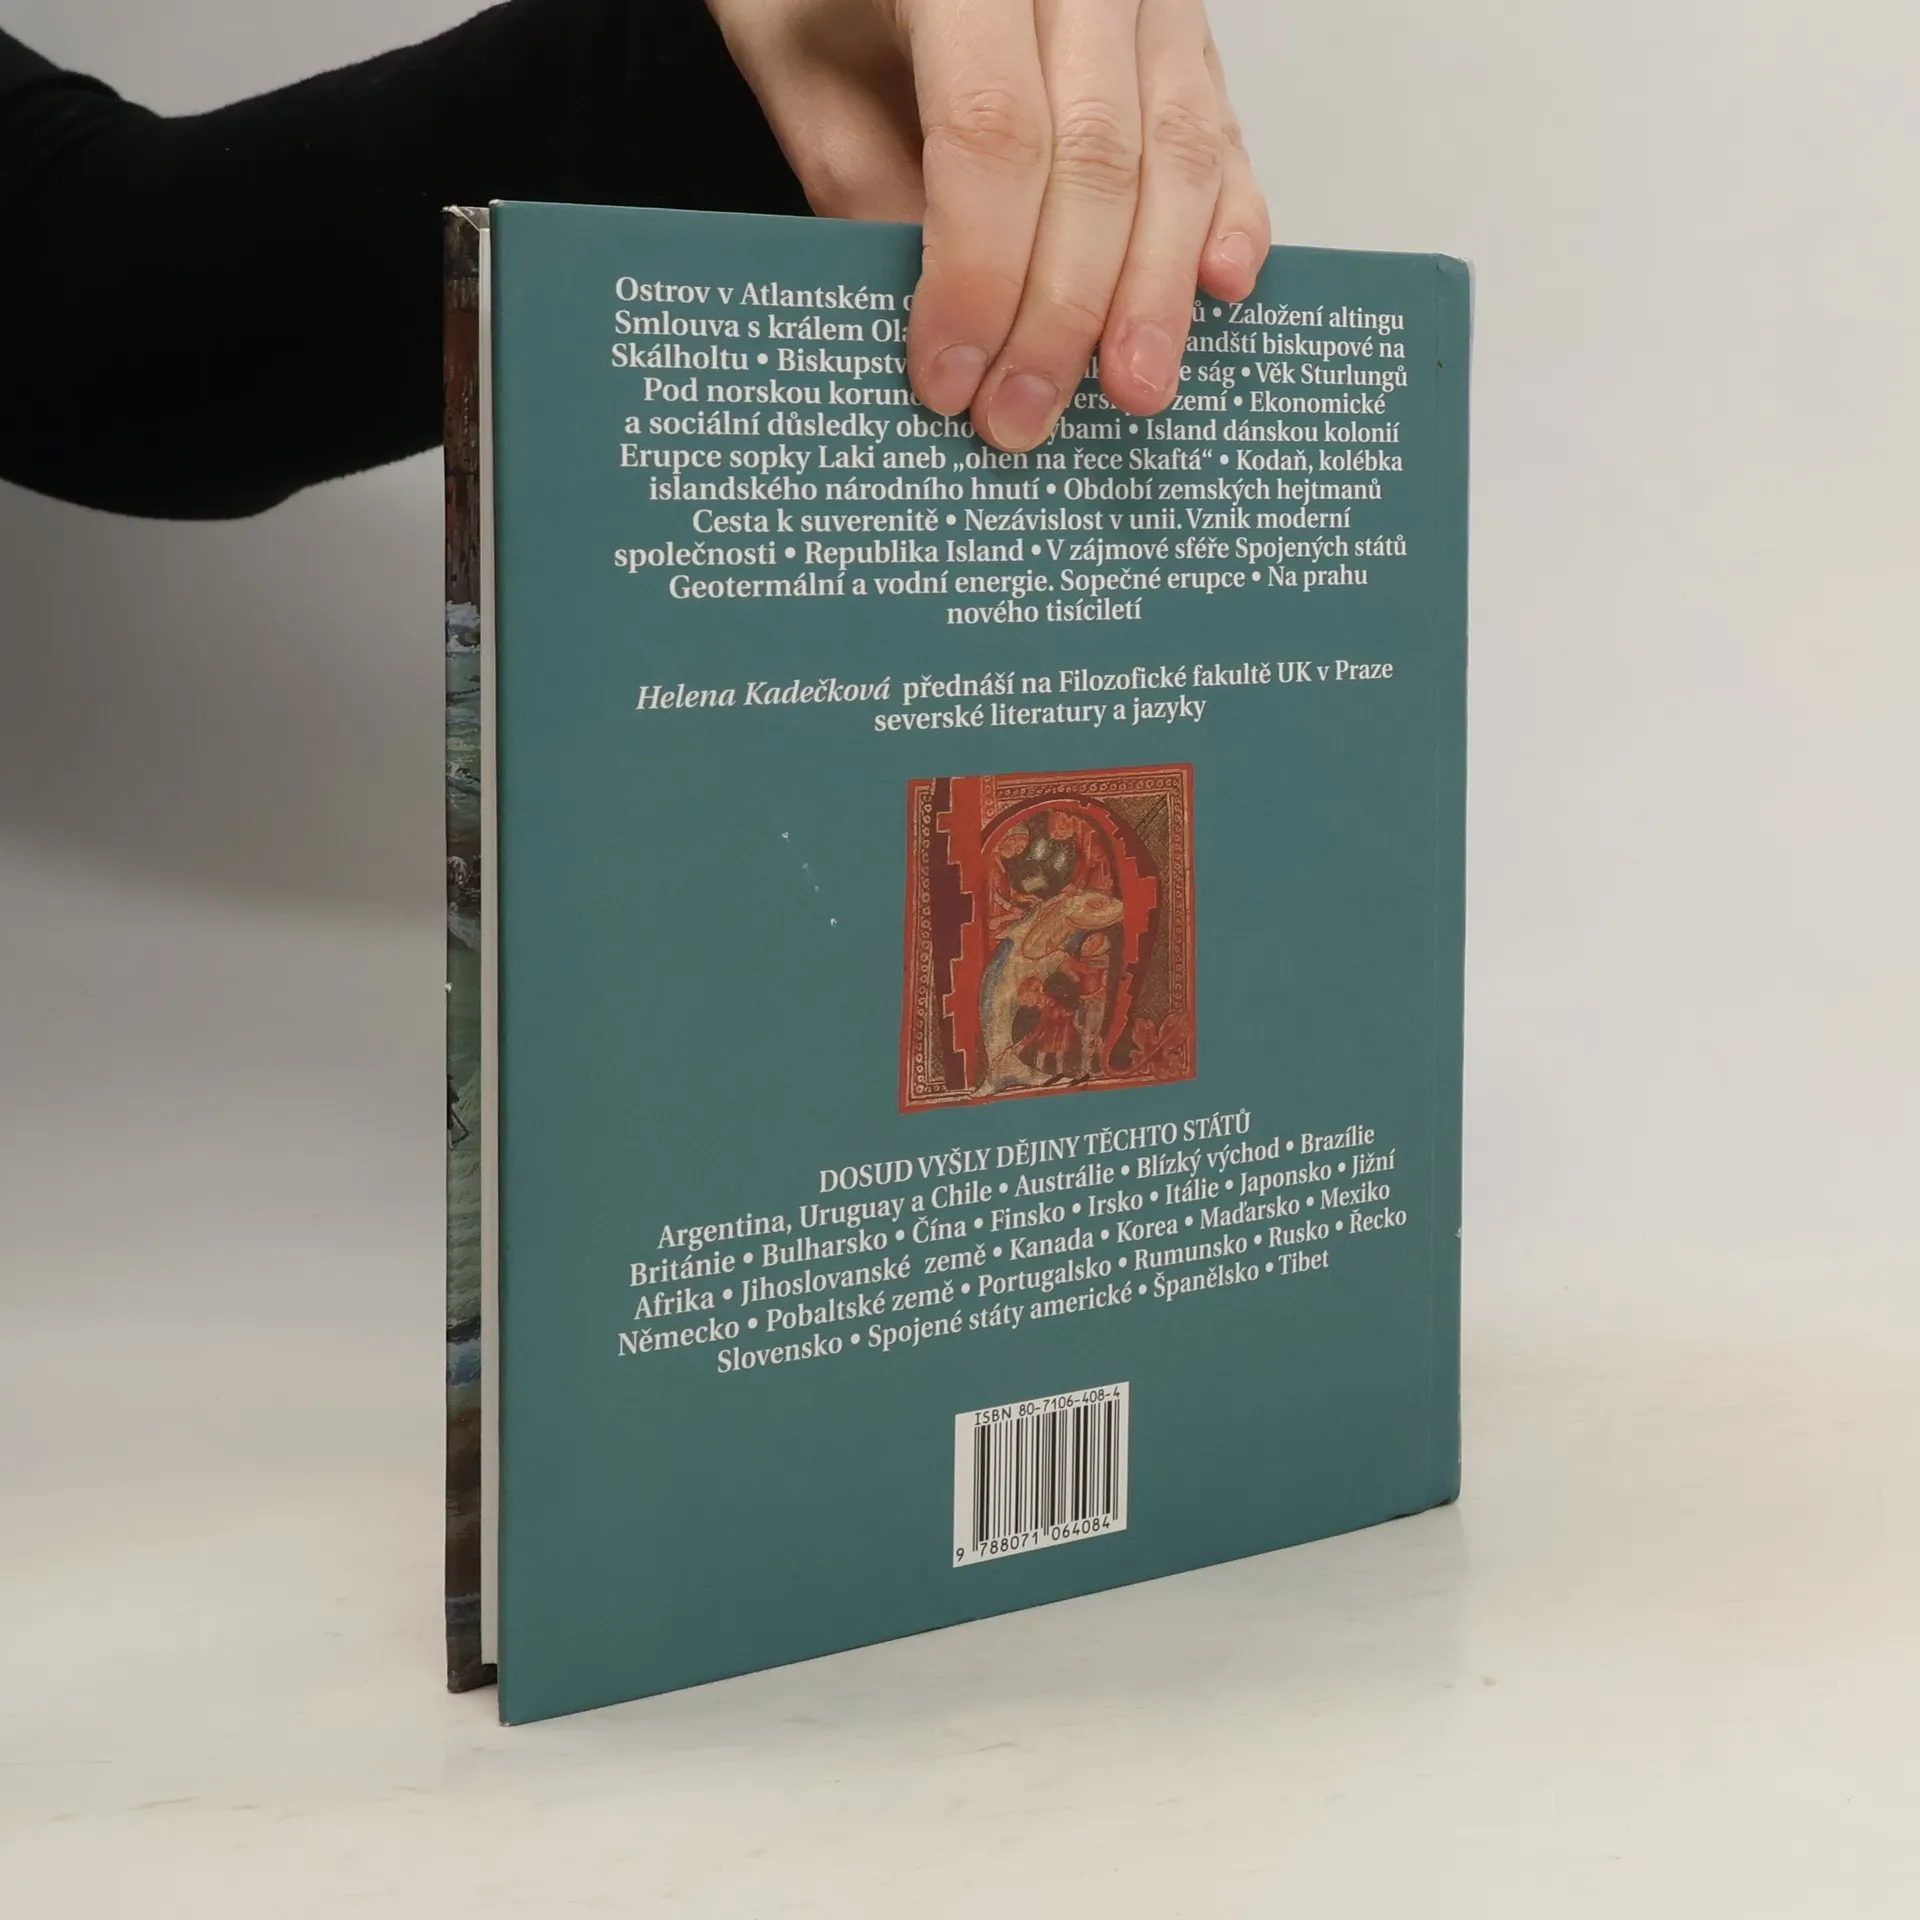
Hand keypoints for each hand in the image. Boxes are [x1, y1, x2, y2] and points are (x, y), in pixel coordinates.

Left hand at [704, 0, 1268, 451]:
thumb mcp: (795, 57)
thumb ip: (862, 182)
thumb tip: (936, 325)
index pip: (993, 137)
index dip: (977, 276)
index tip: (947, 381)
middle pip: (1096, 160)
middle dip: (1061, 313)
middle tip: (1024, 419)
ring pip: (1177, 149)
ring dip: (1156, 289)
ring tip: (1134, 389)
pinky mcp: (1182, 20)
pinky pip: (1220, 120)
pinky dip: (1229, 210)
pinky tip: (1223, 286)